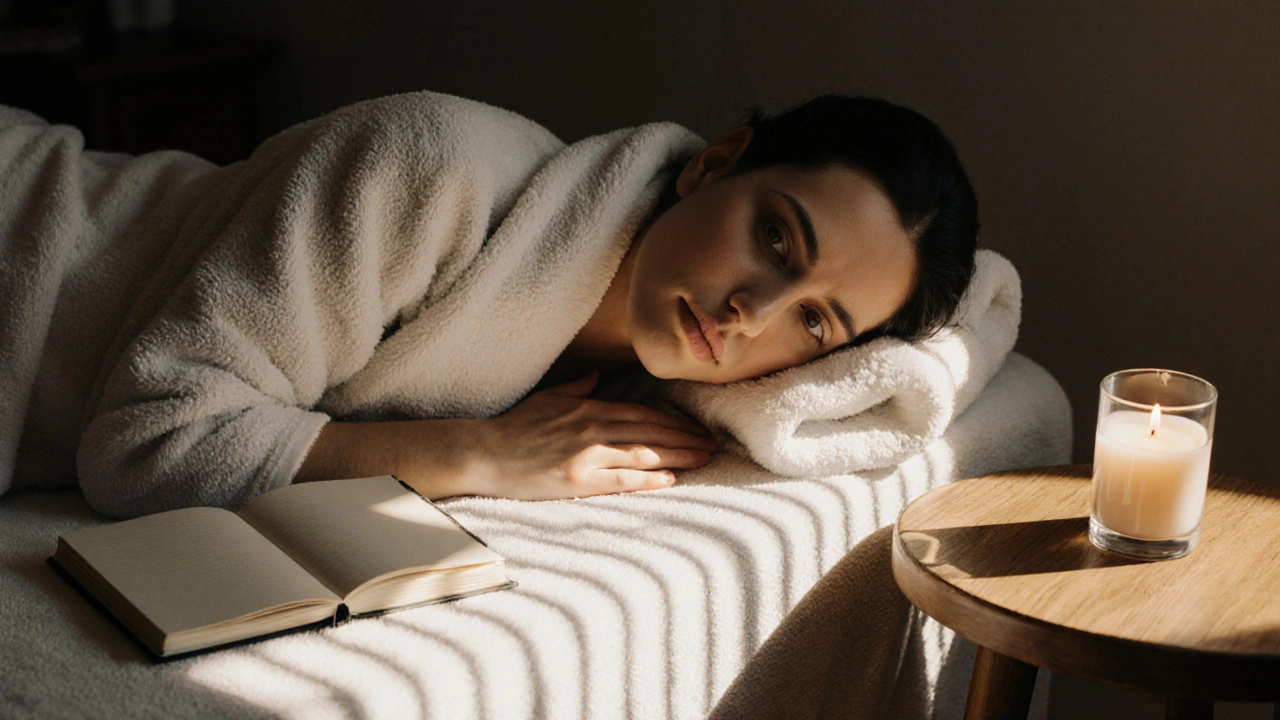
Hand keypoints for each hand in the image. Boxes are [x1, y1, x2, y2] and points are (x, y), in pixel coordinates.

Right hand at [464, 373, 717, 499]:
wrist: (483, 453)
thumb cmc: (513, 426)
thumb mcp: (547, 397)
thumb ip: (576, 386)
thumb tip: (596, 375)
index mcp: (588, 407)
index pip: (643, 412)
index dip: (674, 420)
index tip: (695, 427)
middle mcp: (593, 428)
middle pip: (651, 432)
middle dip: (686, 437)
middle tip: (712, 443)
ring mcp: (587, 455)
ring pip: (645, 454)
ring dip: (679, 456)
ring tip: (704, 459)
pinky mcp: (578, 481)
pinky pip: (623, 480)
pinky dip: (649, 480)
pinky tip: (671, 479)